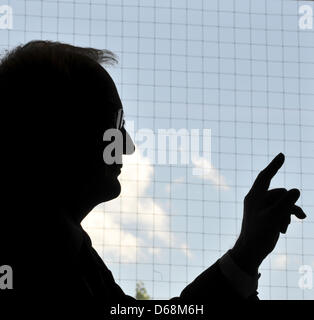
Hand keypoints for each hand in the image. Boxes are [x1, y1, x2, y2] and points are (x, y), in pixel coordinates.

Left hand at [230, 153, 305, 275]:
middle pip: (279, 193)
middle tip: (299, 217)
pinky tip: (285, 230)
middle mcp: (257, 199)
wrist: (251, 250)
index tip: (282, 155)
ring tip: (286, 227)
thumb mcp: (273, 218)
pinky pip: (281, 210)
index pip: (264, 177)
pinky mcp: (267, 215)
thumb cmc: (258, 234)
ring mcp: (262, 207)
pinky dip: (285, 218)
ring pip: (282, 203)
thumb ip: (285, 204)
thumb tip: (296, 190)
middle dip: (289, 205)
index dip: (274, 166)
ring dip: (288, 214)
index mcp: (254, 196)